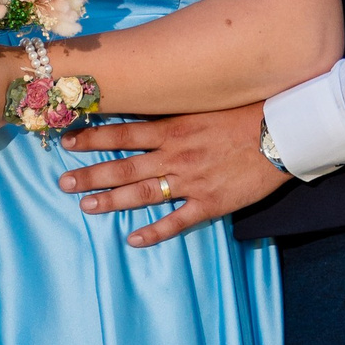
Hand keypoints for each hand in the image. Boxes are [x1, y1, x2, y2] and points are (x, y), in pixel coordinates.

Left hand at [56, 104, 282, 248]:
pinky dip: (155, 232)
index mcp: (173, 129)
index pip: (122, 134)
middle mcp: (176, 155)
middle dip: (90, 175)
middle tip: (62, 183)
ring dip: (112, 201)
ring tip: (86, 206)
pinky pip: (178, 221)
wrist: (283, 132)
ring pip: (143, 193)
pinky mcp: (211, 202)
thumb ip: (174, 113)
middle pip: (123, 167)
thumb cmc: (245, 113)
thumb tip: (147, 106)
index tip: (66, 142)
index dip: (92, 138)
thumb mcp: (204, 105)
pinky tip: (133, 240)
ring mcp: (192, 181)